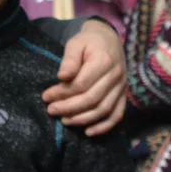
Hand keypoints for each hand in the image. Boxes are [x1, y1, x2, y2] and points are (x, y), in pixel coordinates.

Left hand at [43, 19, 126, 135]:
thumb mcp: (75, 44)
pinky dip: (104, 126)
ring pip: (103, 110)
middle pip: (92, 99)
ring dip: (83, 119)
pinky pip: (117, 115)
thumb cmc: (88, 42)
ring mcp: (122, 87)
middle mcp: (116, 76)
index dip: (62, 93)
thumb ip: (69, 60)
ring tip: (64, 120)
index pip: (81, 84)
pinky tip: (88, 132)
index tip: (46, 96)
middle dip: (69, 108)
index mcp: (104, 61)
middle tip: (51, 110)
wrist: (109, 40)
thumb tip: (62, 77)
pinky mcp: (124, 95)